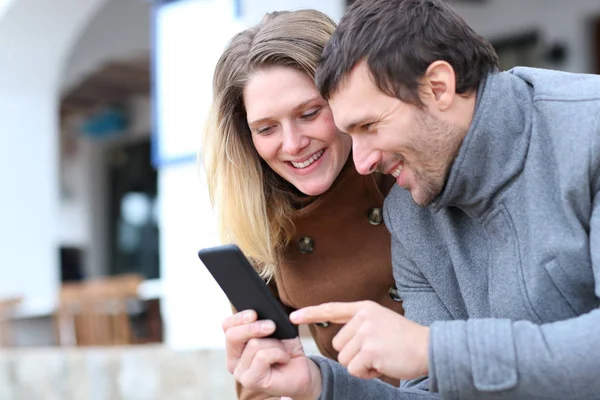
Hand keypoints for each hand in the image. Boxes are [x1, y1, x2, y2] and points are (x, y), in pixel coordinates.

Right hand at [222, 310, 321, 398]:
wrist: (302, 372)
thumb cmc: (288, 350)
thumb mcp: (278, 331)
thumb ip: (266, 322)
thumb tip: (259, 314)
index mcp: (236, 345)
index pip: (227, 326)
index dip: (239, 318)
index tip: (254, 313)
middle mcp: (234, 360)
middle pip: (233, 335)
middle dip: (254, 327)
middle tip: (272, 326)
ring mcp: (240, 372)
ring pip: (253, 344)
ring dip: (275, 344)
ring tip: (283, 351)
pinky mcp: (250, 381)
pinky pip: (262, 356)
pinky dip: (279, 353)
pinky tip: (284, 359)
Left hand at [290, 301, 428, 380]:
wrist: (428, 347)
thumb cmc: (404, 339)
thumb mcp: (380, 320)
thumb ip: (359, 325)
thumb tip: (339, 340)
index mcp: (364, 308)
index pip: (332, 309)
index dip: (310, 313)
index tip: (293, 317)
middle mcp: (363, 318)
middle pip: (338, 345)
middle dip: (354, 354)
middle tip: (376, 351)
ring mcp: (366, 333)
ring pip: (344, 359)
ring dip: (360, 365)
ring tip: (381, 357)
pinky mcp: (370, 350)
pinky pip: (355, 370)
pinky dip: (367, 374)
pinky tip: (382, 365)